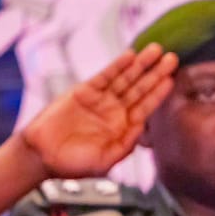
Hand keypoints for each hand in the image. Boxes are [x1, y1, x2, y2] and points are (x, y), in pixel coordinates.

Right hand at [21, 44, 177, 178]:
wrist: (42, 157)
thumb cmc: (73, 165)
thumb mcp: (106, 160)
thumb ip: (126, 145)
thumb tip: (143, 127)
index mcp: (123, 128)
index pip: (146, 107)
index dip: (158, 93)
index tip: (172, 80)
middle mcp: (114, 111)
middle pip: (139, 88)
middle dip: (155, 73)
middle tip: (172, 58)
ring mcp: (100, 100)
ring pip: (124, 79)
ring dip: (140, 65)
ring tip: (155, 50)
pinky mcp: (84, 91)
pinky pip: (104, 76)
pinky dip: (116, 66)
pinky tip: (130, 56)